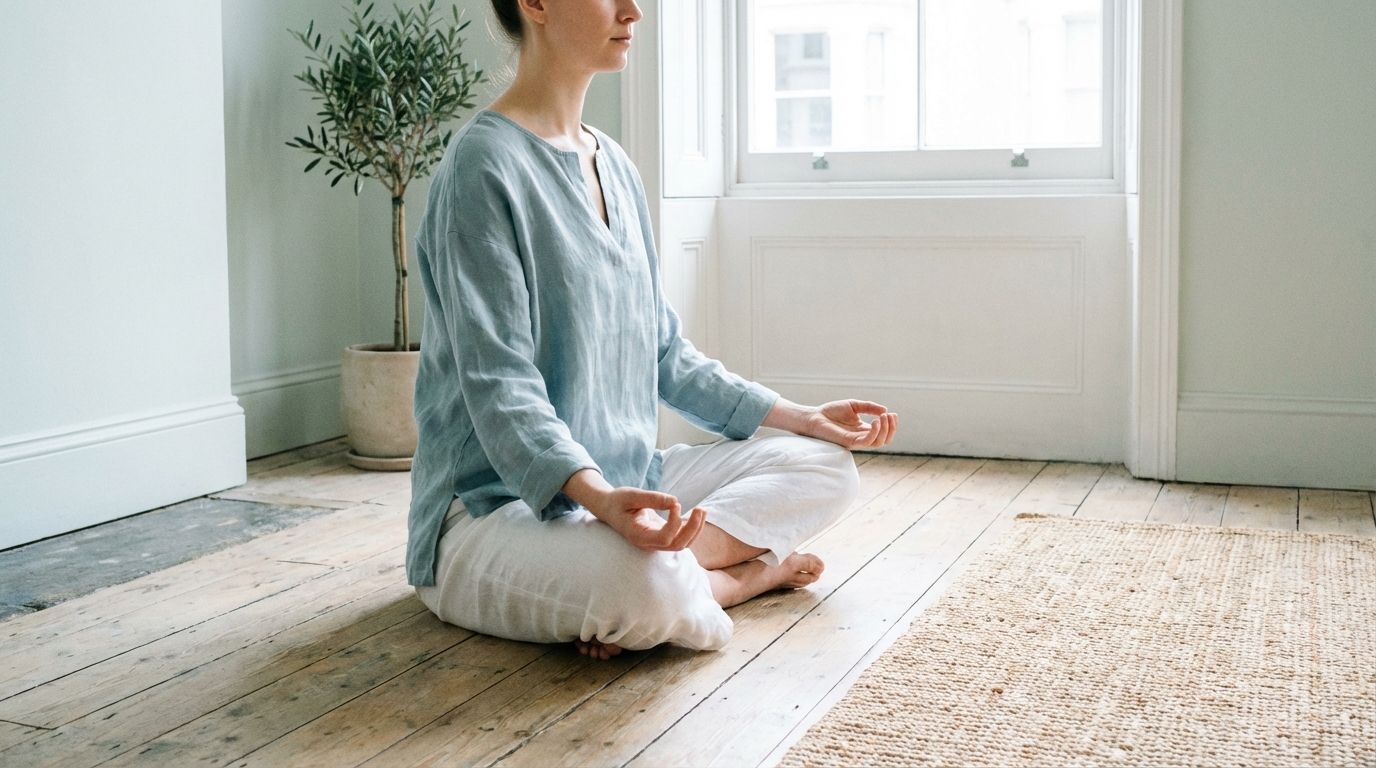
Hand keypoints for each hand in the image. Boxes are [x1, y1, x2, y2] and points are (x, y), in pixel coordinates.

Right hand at [589, 487, 705, 551]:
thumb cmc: (618, 501)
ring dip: (696, 529)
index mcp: (638, 535)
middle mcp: (648, 543)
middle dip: (692, 529)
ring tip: (702, 510)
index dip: (675, 524)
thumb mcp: (631, 495)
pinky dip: (692, 527)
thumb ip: (652, 498)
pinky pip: (681, 538)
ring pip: (682, 544)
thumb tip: (675, 501)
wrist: (610, 508)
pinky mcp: (662, 537)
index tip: (676, 504)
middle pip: (677, 545)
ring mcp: (656, 543)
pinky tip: (698, 513)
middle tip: (700, 509)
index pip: (664, 539)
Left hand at [764, 398, 897, 448]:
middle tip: (890, 415)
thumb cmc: (831, 412)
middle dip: (891, 429)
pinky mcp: (849, 442)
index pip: (883, 433)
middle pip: (884, 440)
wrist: (814, 417)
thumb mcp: (854, 406)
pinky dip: (874, 433)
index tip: (893, 413)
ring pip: (877, 442)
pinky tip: (875, 422)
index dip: (891, 425)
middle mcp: (861, 437)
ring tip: (883, 417)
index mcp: (863, 430)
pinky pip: (866, 442)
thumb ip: (869, 407)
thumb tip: (885, 410)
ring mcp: (856, 441)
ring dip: (885, 430)